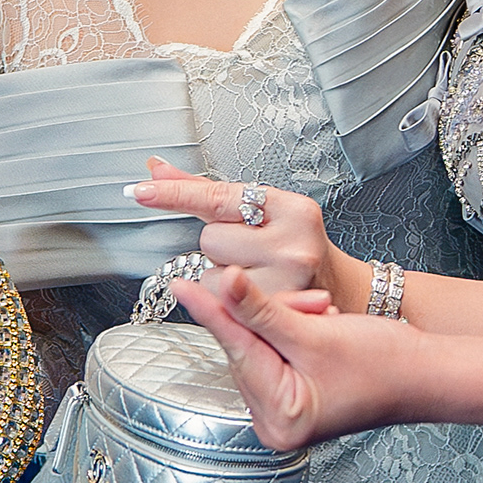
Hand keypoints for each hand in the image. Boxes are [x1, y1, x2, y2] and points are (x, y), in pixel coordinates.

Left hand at [123, 156, 353, 305]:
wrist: (342, 290)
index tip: (141, 191)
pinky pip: (220, 302)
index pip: (219, 197)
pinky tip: (253, 293)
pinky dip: (227, 299)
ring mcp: (286, 281)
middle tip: (252, 249)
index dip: (175, 194)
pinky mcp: (274, 312)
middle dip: (221, 244)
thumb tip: (157, 170)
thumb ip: (206, 191)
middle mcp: (292, 243)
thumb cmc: (297, 244)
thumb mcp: (264, 209)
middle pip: (210, 238)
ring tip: (256, 272)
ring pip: (210, 273)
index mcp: (292, 209)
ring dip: (222, 274)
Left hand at [172, 265, 409, 452]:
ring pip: (262, 347)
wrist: (427, 374)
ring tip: (326, 315)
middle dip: (271, 316)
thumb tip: (220, 285)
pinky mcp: (295, 398)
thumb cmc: (386, 363)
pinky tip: (320, 324)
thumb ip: (262, 309)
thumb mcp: (315, 331)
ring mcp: (285, 413)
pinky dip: (293, 331)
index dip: (212, 312)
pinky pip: (277, 354)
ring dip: (287, 319)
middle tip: (308, 300)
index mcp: (281, 418)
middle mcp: (276, 423)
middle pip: (247, 350)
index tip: (183, 285)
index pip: (236, 351)